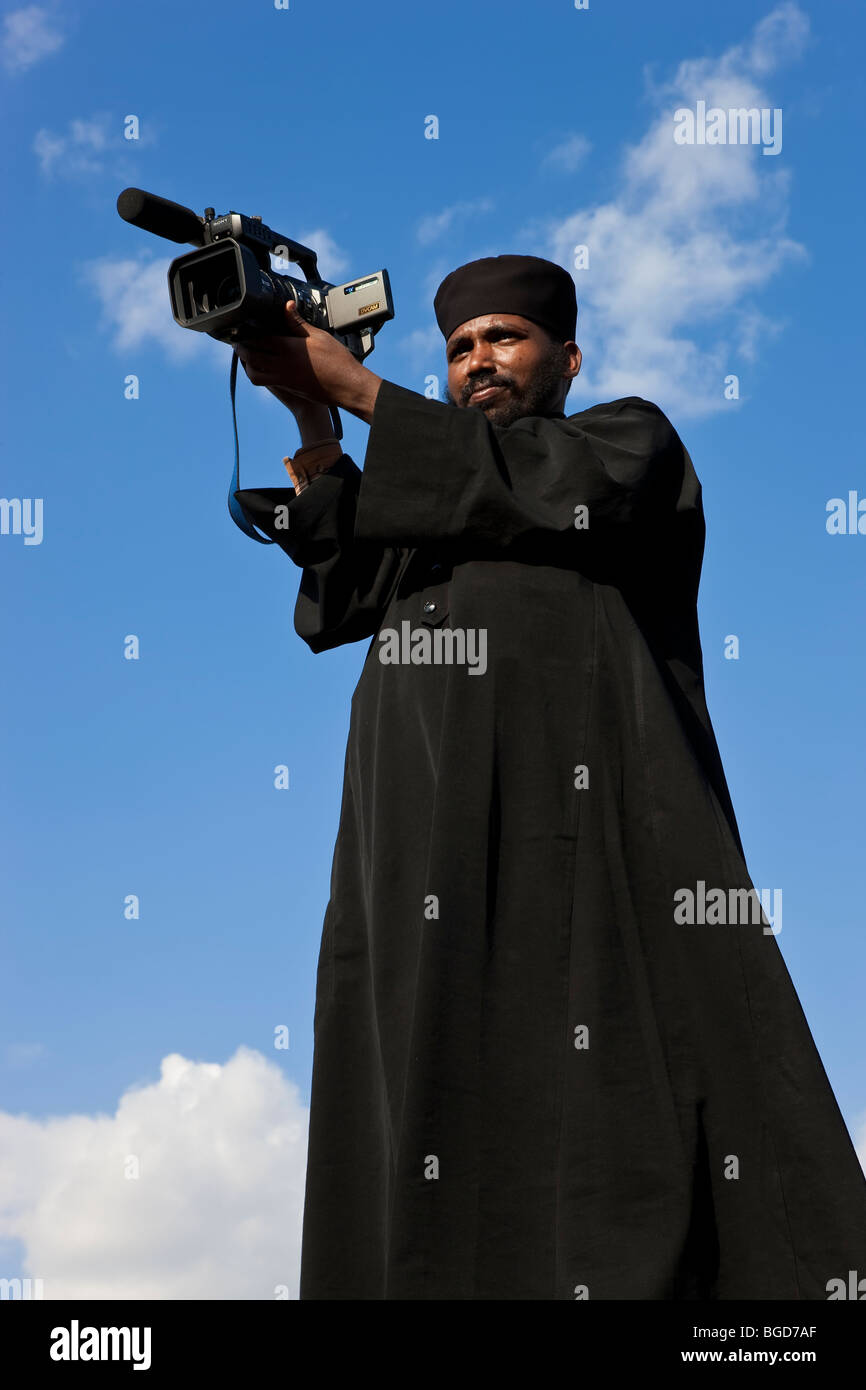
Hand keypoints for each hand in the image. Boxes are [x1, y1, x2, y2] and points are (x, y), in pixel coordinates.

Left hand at [233, 300, 381, 421]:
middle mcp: (282, 365)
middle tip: (237, 341)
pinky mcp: (288, 387)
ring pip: (254, 373)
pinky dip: (257, 374)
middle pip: (252, 356)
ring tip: (245, 355)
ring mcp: (284, 379)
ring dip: (246, 364)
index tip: (241, 328)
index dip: (247, 333)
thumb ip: (299, 322)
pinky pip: (265, 381)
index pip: (259, 339)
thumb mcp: (319, 336)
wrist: (347, 387)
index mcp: (289, 349)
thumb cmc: (337, 362)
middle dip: (241, 349)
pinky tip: (261, 367)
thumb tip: (287, 306)